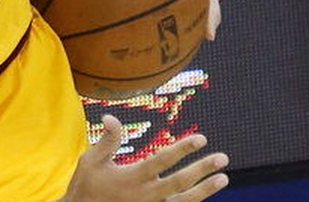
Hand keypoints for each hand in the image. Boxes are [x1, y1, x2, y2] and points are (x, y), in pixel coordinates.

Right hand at [60, 115, 228, 201]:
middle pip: (180, 182)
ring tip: (223, 178)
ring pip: (184, 201)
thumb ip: (107, 140)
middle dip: (202, 169)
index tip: (201, 139)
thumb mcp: (91, 160)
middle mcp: (145, 195)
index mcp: (132, 177)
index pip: (163, 161)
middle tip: (222, 158)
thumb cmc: (86, 186)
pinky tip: (203, 197)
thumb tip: (110, 116)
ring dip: (205, 190)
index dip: (183, 149)